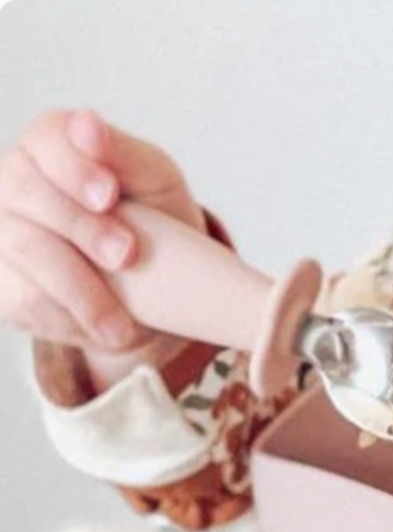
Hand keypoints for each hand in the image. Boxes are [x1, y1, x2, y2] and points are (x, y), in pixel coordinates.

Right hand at [0, 109, 203, 354]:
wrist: (159, 288)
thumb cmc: (157, 222)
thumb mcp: (155, 183)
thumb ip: (124, 154)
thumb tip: (89, 125)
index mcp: (53, 146)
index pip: (47, 140)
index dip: (74, 168)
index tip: (109, 196)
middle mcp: (16, 181)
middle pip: (26, 192)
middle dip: (80, 227)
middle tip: (126, 256)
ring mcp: (3, 231)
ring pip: (24, 251)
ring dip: (79, 288)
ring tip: (122, 323)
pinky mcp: (4, 282)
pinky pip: (23, 299)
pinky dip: (67, 318)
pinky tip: (102, 328)